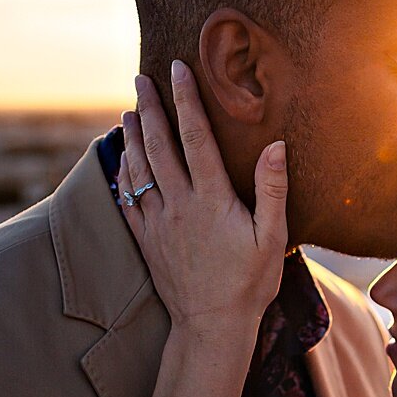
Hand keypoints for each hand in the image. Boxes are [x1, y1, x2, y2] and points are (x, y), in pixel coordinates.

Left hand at [118, 61, 287, 334]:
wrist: (211, 326)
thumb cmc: (249, 284)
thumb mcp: (272, 238)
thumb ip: (272, 189)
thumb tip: (275, 145)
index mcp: (211, 199)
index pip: (195, 137)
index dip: (185, 99)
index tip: (177, 69)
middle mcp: (179, 205)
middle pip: (159, 145)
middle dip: (151, 107)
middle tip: (141, 79)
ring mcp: (158, 223)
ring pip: (139, 169)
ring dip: (133, 137)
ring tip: (129, 111)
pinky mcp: (147, 241)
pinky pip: (128, 200)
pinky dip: (123, 174)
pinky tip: (121, 161)